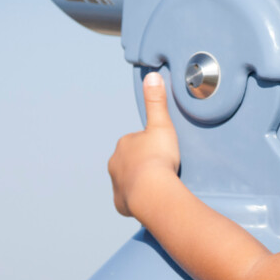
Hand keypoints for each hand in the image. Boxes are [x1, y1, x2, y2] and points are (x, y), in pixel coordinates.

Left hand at [108, 72, 180, 217]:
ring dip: (140, 182)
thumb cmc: (158, 159)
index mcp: (124, 144)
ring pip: (128, 180)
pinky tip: (149, 200)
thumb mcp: (161, 125)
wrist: (153, 193)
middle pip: (131, 161)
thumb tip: (152, 75)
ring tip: (158, 186)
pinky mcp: (120, 203)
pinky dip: (136, 200)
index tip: (163, 152)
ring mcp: (116, 184)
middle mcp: (115, 163)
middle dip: (144, 165)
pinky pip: (128, 200)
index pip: (137, 142)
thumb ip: (156, 101)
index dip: (151, 147)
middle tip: (162, 170)